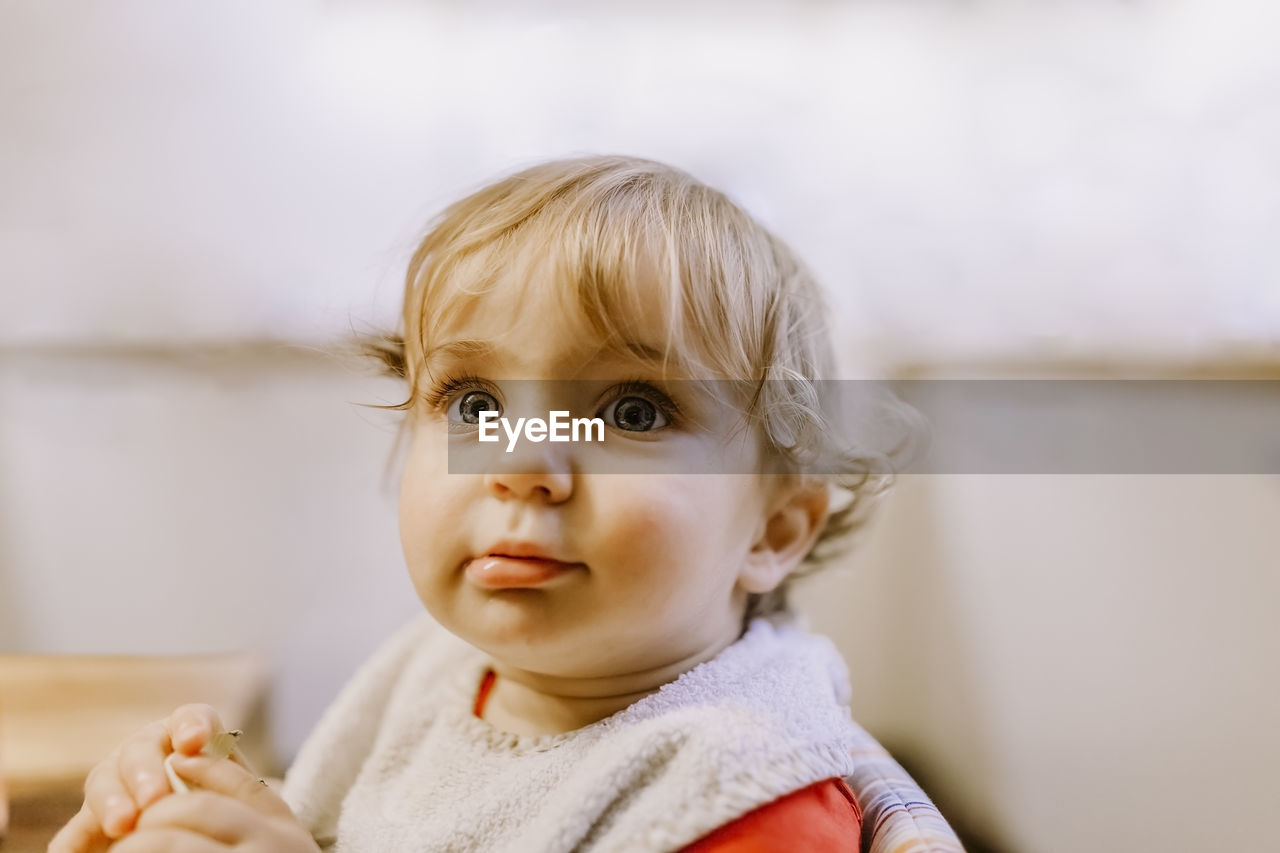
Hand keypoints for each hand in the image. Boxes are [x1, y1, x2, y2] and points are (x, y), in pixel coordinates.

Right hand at [49, 703, 236, 852]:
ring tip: (124, 823)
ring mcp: (115, 784)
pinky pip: (75, 830)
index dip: (192, 725)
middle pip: (139, 751)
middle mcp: (146, 752)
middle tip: (154, 798)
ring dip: (111, 802)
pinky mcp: (91, 822)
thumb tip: (221, 780)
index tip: (194, 742)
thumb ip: (230, 780)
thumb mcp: (236, 793)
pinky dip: (72, 842)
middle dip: (145, 773)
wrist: (201, 830)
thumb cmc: (228, 809)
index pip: (192, 717)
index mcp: (188, 735)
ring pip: (103, 783)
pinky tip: (72, 852)